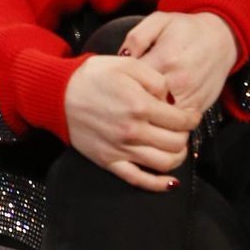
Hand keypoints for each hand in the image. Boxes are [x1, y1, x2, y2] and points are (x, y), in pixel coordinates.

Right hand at [64, 48, 195, 191]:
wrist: (57, 94)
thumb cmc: (92, 76)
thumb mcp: (127, 65)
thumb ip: (155, 79)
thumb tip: (170, 98)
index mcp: (139, 106)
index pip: (180, 120)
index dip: (192, 118)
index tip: (191, 115)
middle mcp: (133, 131)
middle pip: (176, 143)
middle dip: (185, 136)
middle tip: (182, 129)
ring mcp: (121, 149)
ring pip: (163, 164)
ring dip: (177, 157)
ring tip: (176, 147)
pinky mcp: (109, 161)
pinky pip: (138, 180)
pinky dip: (158, 184)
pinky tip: (170, 181)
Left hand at [118, 10, 238, 126]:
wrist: (222, 39)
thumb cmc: (187, 29)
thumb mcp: (160, 20)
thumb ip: (137, 37)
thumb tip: (120, 58)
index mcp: (164, 57)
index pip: (132, 79)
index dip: (120, 83)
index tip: (116, 81)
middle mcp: (178, 80)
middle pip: (143, 101)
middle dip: (130, 101)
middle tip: (123, 97)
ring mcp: (189, 96)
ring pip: (159, 116)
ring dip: (146, 114)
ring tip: (137, 106)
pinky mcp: (198, 107)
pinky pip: (175, 123)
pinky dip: (163, 121)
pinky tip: (155, 112)